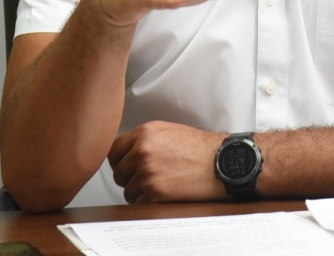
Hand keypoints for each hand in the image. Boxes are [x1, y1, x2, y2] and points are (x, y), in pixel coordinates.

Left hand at [108, 121, 224, 202]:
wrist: (221, 163)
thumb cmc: (200, 148)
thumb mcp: (168, 131)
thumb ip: (144, 139)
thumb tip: (126, 152)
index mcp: (144, 133)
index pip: (113, 150)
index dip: (119, 160)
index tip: (126, 166)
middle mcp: (142, 151)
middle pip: (118, 172)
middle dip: (130, 177)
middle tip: (147, 177)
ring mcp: (147, 172)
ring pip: (127, 190)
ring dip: (140, 192)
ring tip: (160, 185)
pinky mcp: (154, 192)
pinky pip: (139, 202)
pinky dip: (149, 202)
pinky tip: (165, 194)